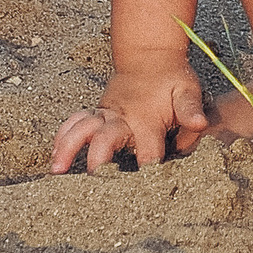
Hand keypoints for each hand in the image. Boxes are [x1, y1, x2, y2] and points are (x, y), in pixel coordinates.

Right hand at [51, 58, 220, 172]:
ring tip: (56, 169)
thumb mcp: (187, 90)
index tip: (144, 196)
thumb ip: (190, 108)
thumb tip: (199, 123)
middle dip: (98, 158)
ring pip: (82, 128)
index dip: (146, 172)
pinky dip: (62, 136)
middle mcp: (122, 117)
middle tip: (92, 180)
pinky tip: (54, 155)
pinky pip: (75, 122)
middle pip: (106, 138)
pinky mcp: (97, 112)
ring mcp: (106, 113)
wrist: (150, 56)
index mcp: (146, 119)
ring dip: (68, 146)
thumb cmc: (172, 78)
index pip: (147, 151)